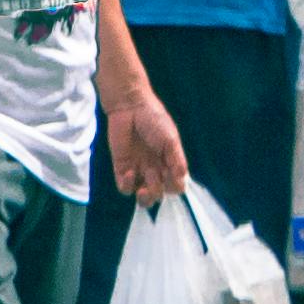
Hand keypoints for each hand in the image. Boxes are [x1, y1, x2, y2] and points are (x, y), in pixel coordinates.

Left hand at [107, 88, 190, 207]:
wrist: (130, 106)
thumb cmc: (154, 119)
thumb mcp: (171, 140)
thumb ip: (177, 161)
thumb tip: (181, 182)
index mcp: (169, 162)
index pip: (174, 185)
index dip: (174, 187)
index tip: (171, 178)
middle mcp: (154, 169)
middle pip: (158, 194)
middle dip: (157, 193)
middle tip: (153, 181)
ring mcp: (138, 169)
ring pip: (142, 196)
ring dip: (144, 197)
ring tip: (142, 189)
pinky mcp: (121, 167)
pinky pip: (125, 187)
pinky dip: (128, 185)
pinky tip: (130, 172)